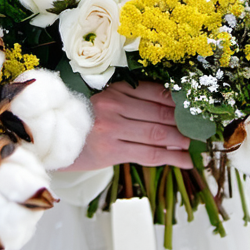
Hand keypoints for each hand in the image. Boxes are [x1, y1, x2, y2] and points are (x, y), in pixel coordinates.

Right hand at [60, 81, 193, 170]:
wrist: (50, 141)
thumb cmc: (81, 122)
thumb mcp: (104, 102)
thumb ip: (132, 103)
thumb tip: (169, 110)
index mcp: (115, 89)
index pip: (156, 92)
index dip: (178, 102)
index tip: (193, 108)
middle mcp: (115, 106)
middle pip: (160, 113)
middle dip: (183, 123)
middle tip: (199, 129)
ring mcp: (113, 129)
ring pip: (157, 134)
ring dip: (180, 141)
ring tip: (193, 146)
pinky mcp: (111, 151)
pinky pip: (148, 154)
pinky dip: (170, 158)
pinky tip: (185, 160)